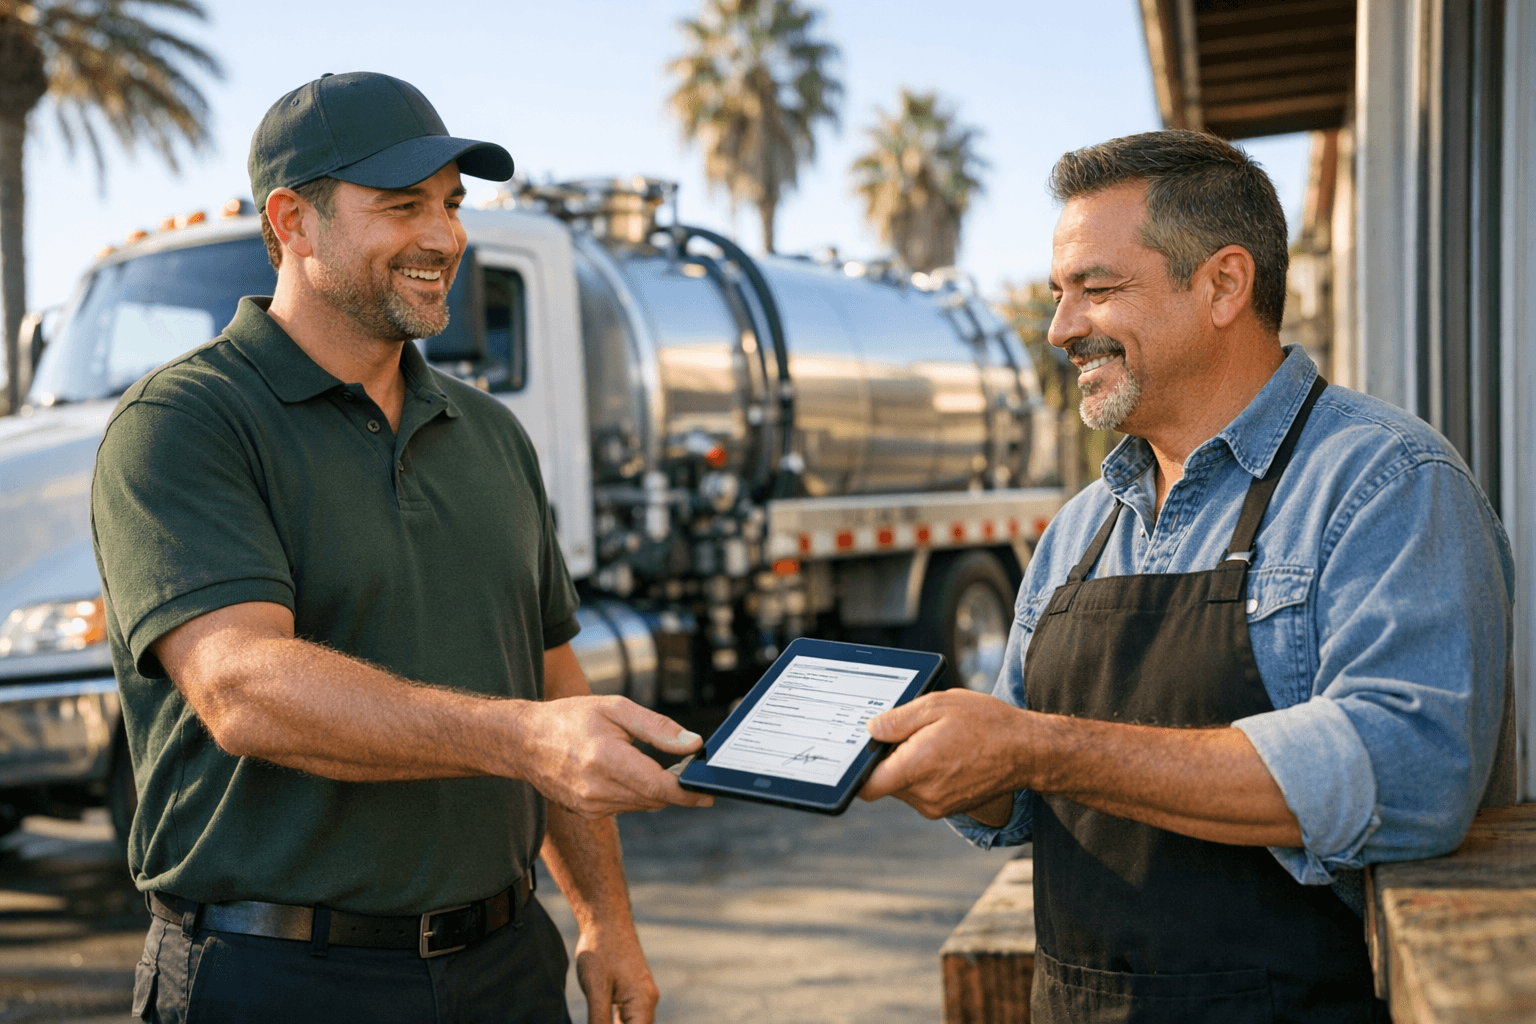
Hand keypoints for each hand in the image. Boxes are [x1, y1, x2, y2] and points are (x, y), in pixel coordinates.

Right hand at [508, 696, 713, 817]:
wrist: (524, 741)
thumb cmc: (570, 718)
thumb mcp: (615, 709)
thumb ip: (657, 727)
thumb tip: (692, 744)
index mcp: (605, 760)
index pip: (658, 787)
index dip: (687, 792)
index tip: (707, 793)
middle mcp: (596, 789)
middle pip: (654, 799)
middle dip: (675, 788)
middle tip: (687, 770)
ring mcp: (589, 805)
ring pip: (641, 805)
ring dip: (656, 791)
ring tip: (660, 768)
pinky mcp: (586, 813)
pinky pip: (624, 807)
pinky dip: (636, 794)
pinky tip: (631, 775)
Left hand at [574, 925, 659, 1023]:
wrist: (606, 919)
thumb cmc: (600, 949)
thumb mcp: (595, 988)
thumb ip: (598, 1021)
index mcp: (642, 1003)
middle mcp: (647, 1001)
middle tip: (597, 1023)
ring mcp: (641, 996)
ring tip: (598, 1021)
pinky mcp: (633, 992)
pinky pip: (628, 1018)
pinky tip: (604, 1023)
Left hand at [858, 689, 1025, 818]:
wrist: (1028, 751)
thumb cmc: (987, 724)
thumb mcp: (938, 705)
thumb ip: (899, 720)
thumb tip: (870, 729)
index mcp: (917, 769)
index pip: (867, 786)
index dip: (857, 771)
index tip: (859, 752)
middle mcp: (924, 795)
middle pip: (885, 783)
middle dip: (889, 758)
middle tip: (907, 732)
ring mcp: (937, 806)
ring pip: (904, 787)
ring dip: (909, 765)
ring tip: (933, 740)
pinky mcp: (948, 808)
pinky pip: (923, 791)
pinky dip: (925, 774)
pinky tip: (944, 753)